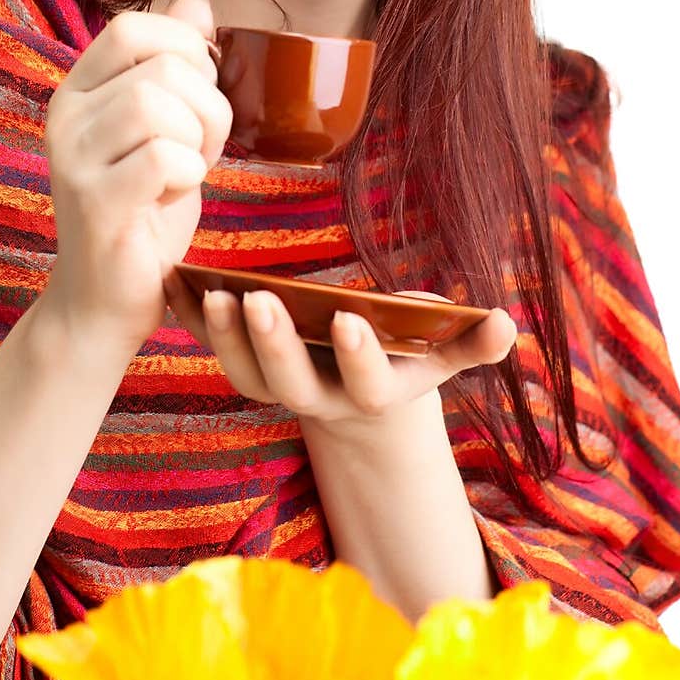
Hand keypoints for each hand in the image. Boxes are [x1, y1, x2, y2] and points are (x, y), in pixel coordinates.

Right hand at [39, 0, 232, 366]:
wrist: (106, 300)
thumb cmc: (143, 212)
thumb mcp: (166, 128)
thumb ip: (175, 64)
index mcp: (80, 89)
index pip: (133, 26)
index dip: (185, 51)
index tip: (197, 98)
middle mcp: (65, 115)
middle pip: (161, 66)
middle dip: (206, 106)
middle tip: (199, 149)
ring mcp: (73, 158)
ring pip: (160, 106)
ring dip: (197, 141)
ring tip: (185, 173)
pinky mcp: (94, 202)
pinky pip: (163, 157)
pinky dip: (188, 176)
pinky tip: (171, 196)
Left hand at [163, 274, 516, 425]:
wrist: (361, 397)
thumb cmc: (407, 357)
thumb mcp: (442, 355)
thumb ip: (471, 343)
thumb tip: (507, 326)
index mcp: (372, 394)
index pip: (366, 384)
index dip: (358, 356)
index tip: (347, 318)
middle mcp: (319, 399)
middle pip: (291, 383)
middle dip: (274, 344)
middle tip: (257, 300)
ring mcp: (277, 386)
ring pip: (245, 373)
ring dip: (225, 336)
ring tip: (212, 292)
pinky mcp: (245, 366)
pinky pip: (213, 346)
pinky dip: (190, 318)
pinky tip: (173, 280)